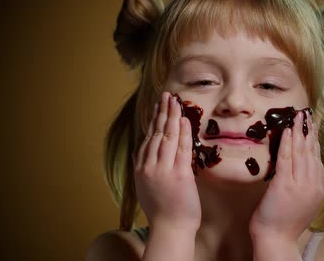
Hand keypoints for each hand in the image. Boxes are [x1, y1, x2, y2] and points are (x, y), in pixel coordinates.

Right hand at [134, 92, 200, 232]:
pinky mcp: (179, 174)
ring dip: (171, 116)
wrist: (170, 228)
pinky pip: (180, 148)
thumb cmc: (161, 210)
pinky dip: (182, 131)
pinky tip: (183, 119)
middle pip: (156, 133)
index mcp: (140, 168)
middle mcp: (149, 166)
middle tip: (167, 95)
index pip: (148, 138)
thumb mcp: (144, 187)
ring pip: (167, 136)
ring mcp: (163, 170)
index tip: (158, 106)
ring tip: (175, 100)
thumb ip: (143, 168)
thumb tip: (140, 153)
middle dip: (162, 112)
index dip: (154, 120)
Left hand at [249, 111, 323, 245]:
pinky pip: (286, 159)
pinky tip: (286, 131)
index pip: (318, 159)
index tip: (314, 126)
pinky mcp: (283, 185)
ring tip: (298, 117)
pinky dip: (286, 143)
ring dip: (298, 133)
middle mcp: (312, 185)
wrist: (277, 240)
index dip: (316, 141)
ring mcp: (299, 185)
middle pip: (311, 152)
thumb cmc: (287, 224)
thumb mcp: (308, 206)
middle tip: (307, 115)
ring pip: (300, 153)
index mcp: (318, 189)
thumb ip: (317, 189)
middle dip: (309, 131)